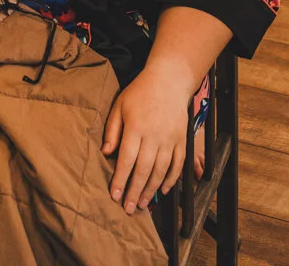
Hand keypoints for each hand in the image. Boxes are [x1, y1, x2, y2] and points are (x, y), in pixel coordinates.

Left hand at [102, 67, 189, 213]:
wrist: (169, 80)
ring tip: (143, 204)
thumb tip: (105, 153)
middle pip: (144, 169)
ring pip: (161, 170)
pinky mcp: (182, 139)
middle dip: (135, 191)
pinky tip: (163, 190)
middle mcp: (154, 135)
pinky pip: (178, 164)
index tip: (114, 196)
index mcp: (136, 127)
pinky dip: (171, 179)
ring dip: (151, 189)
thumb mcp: (120, 105)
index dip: (120, 180)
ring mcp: (170, 138)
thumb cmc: (140, 92)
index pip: (126, 159)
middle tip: (128, 208)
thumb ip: (112, 130)